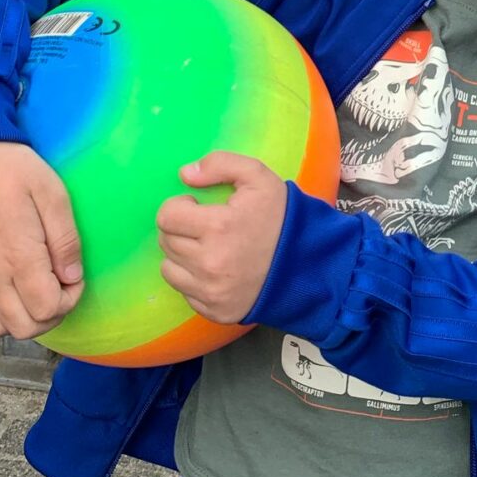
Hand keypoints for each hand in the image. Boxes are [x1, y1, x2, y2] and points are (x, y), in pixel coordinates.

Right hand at [0, 143, 83, 339]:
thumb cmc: (8, 169)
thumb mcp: (52, 193)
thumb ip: (66, 240)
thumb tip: (73, 276)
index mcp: (18, 257)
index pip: (48, 310)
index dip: (68, 301)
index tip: (72, 280)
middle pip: (23, 328)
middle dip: (48, 315)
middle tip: (56, 289)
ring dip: (19, 316)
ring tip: (30, 289)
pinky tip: (3, 285)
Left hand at [157, 153, 287, 324]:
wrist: (310, 265)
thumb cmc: (282, 218)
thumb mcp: (258, 176)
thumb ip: (220, 164)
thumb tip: (184, 174)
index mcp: (218, 227)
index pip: (167, 216)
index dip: (178, 206)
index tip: (195, 206)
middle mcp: (209, 264)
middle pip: (166, 242)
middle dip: (180, 229)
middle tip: (202, 226)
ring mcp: (211, 292)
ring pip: (169, 269)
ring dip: (181, 255)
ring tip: (207, 247)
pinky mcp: (215, 312)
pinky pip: (185, 292)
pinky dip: (193, 280)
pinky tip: (216, 269)